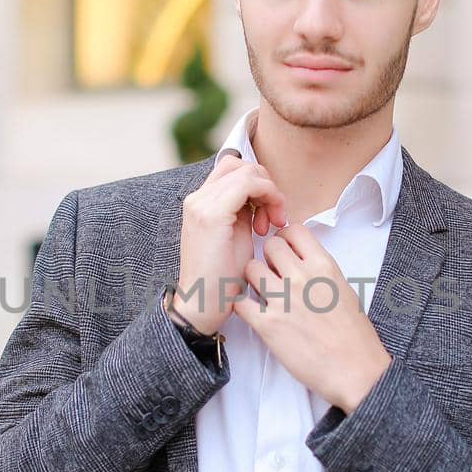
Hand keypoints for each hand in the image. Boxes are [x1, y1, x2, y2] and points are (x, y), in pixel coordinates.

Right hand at [173, 155, 288, 335]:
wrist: (201, 305)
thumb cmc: (222, 279)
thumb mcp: (235, 236)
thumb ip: (243, 212)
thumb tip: (261, 197)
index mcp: (201, 203)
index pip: (234, 170)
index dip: (259, 184)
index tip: (270, 214)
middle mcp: (197, 198)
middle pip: (241, 165)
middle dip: (266, 185)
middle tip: (274, 217)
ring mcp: (201, 205)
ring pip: (247, 171)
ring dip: (269, 192)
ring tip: (271, 224)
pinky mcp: (211, 215)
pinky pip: (248, 184)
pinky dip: (267, 197)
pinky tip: (268, 224)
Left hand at [230, 223, 391, 411]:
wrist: (355, 369)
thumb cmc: (354, 335)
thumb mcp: (343, 289)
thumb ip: (320, 271)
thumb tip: (301, 260)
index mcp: (324, 265)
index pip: (294, 230)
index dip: (285, 238)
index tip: (285, 251)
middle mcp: (301, 277)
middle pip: (269, 246)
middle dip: (268, 257)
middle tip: (272, 274)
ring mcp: (283, 299)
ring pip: (250, 269)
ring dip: (252, 279)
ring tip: (262, 294)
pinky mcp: (268, 325)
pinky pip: (240, 302)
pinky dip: (242, 305)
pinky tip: (253, 312)